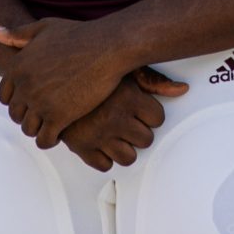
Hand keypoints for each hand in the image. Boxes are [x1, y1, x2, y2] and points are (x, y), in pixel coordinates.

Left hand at [0, 18, 133, 148]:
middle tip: (44, 115)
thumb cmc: (79, 35)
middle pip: (15, 114)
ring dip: (38, 129)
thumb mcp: (44, 28)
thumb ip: (17, 34)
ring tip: (52, 125)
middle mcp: (25, 86)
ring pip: (28, 129)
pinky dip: (50, 140)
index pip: (4, 96)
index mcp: (18, 67)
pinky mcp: (59, 117)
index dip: (17, 101)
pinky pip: (45, 139)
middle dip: (27, 116)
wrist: (107, 46)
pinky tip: (61, 133)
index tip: (31, 102)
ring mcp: (41, 103)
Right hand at [53, 69, 191, 171]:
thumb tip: (183, 90)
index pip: (157, 118)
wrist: (50, 74)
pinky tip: (101, 141)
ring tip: (116, 133)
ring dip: (125, 148)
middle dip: (139, 131)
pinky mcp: (81, 147)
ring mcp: (98, 135)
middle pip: (146, 140)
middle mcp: (115, 118)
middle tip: (127, 121)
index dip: (150, 113)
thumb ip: (154, 81)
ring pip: (129, 158)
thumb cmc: (91, 69)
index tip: (139, 107)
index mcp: (128, 97)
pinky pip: (104, 165)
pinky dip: (104, 156)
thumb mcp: (123, 69)